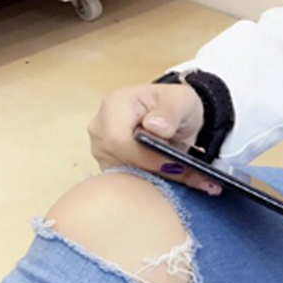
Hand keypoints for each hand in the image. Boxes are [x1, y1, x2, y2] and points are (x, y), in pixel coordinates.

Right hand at [88, 82, 218, 194]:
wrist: (172, 114)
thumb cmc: (174, 103)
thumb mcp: (182, 100)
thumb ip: (170, 112)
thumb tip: (154, 125)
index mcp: (114, 105)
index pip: (117, 140)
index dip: (144, 156)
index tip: (170, 161)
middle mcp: (100, 128)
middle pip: (119, 160)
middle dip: (151, 169)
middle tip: (179, 169)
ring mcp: (101, 148)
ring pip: (122, 174)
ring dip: (152, 177)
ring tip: (177, 170)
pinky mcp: (108, 165)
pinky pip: (126, 180)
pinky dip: (149, 182)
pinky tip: (168, 175)